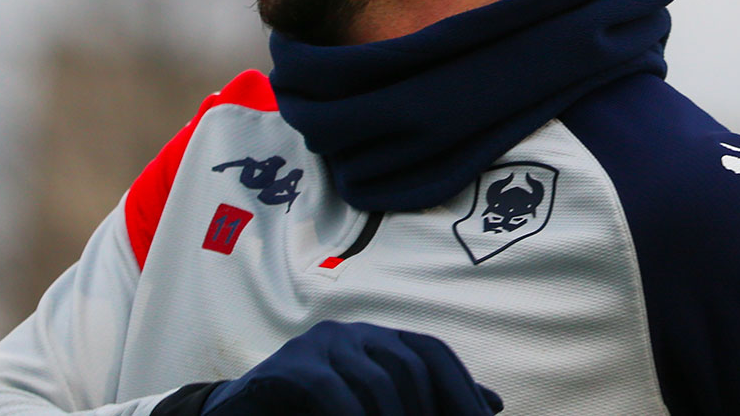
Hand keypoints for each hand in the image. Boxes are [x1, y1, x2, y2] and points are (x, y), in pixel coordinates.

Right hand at [202, 320, 501, 415]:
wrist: (246, 415)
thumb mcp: (376, 411)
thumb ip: (425, 402)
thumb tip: (493, 403)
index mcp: (375, 340)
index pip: (431, 352)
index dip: (460, 389)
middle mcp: (350, 332)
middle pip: (409, 365)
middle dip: (430, 412)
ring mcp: (317, 344)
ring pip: (377, 381)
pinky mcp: (289, 366)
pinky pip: (334, 392)